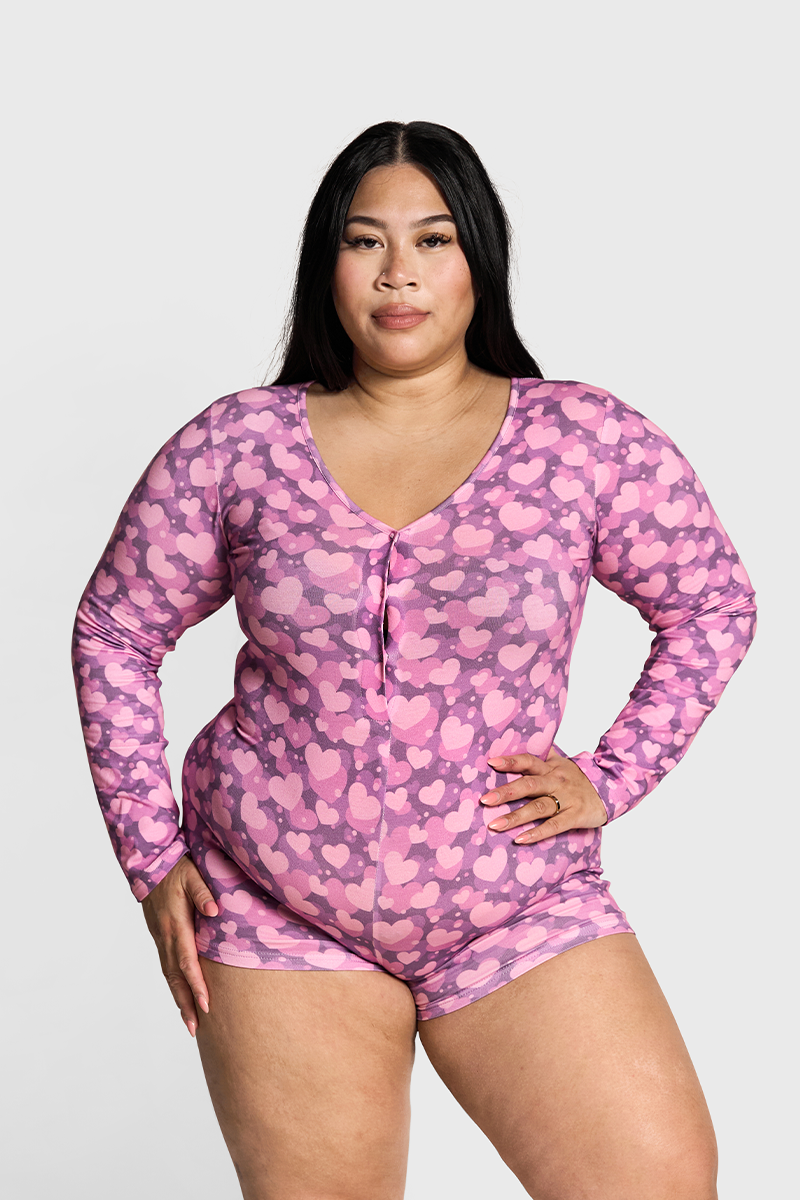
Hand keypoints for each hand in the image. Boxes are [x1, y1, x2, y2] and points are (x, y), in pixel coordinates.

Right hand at [141, 854, 218, 1036]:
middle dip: (185, 1004)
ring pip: (169, 976)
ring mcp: (161, 939)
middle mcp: (166, 937)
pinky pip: (167, 967)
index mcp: (176, 926)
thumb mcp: (192, 875)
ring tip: (189, 1023)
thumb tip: (214, 910)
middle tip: (195, 1029)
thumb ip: (203, 892)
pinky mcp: (160, 938)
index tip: (206, 1005)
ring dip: (179, 1000)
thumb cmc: (176, 868)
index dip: (197, 985)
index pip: (187, 962)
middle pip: (175, 978)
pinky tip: (181, 996)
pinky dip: (174, 985)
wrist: (150, 865)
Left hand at [480, 749, 607, 844]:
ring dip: (515, 817)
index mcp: (551, 767)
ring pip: (538, 807)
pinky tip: (520, 839)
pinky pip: (554, 826)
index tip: (490, 762)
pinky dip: (537, 833)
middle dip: (506, 792)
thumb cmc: (579, 778)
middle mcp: (557, 781)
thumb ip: (543, 756)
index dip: (511, 761)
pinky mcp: (576, 816)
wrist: (612, 789)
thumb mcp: (562, 763)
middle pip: (529, 785)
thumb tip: (522, 739)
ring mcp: (567, 799)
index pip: (528, 761)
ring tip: (495, 825)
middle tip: (484, 800)